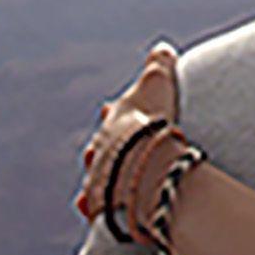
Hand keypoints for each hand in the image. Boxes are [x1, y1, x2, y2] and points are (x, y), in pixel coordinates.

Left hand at [76, 41, 181, 224]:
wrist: (140, 165)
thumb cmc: (151, 123)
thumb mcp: (157, 85)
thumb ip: (160, 65)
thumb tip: (162, 48)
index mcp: (115, 119)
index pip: (113, 113)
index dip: (117, 112)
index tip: (113, 110)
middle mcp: (101, 148)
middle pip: (101, 146)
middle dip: (108, 147)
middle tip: (119, 150)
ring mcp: (100, 176)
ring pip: (97, 175)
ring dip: (103, 175)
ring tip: (113, 180)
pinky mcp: (101, 203)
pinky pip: (94, 205)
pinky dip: (94, 204)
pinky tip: (92, 207)